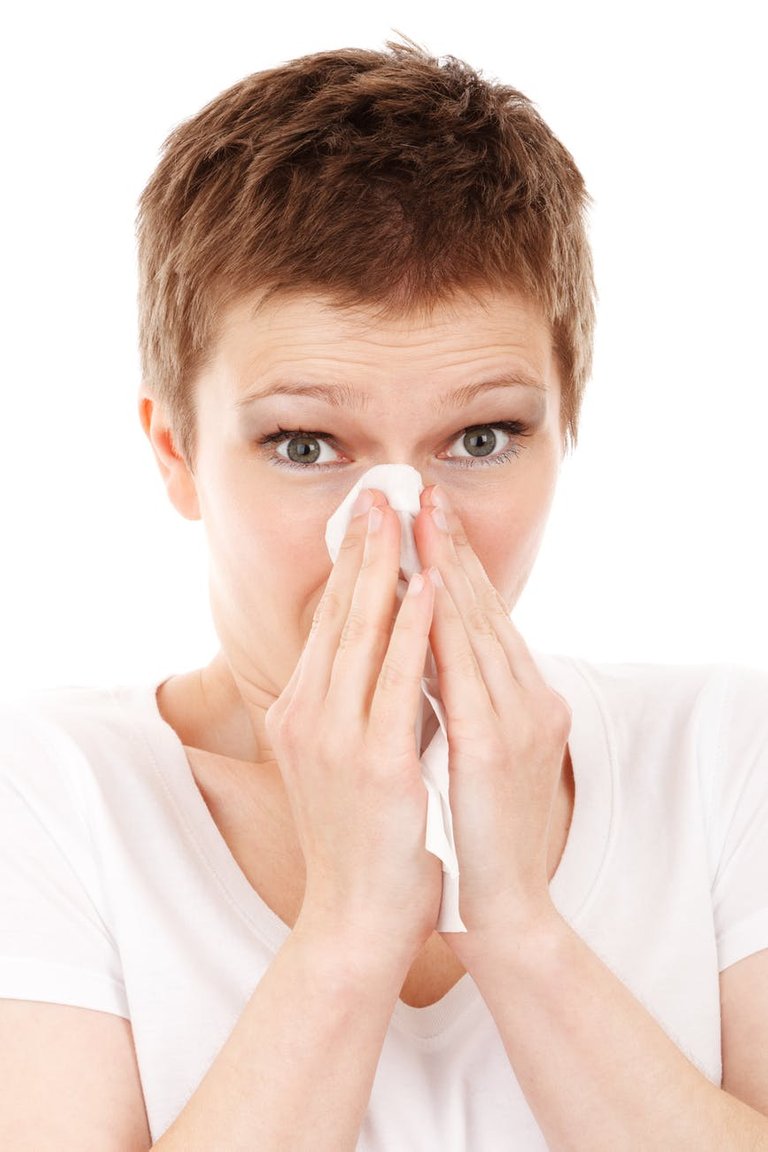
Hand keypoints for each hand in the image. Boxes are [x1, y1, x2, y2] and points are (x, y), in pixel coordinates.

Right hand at [264, 490, 442, 965]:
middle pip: (339, 614)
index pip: (329, 623)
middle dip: (362, 548)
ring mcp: (335, 736)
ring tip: (403, 516)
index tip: (367, 519)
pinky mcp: (373, 760)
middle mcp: (308, 715)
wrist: (356, 918)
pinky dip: (413, 626)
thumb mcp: (345, 761)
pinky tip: (428, 585)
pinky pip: (396, 678)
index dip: (350, 566)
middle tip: (379, 493)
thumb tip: (384, 652)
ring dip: (386, 567)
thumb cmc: (361, 841)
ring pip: (363, 632)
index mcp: (301, 712)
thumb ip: (355, 705)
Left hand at [412, 485, 571, 950]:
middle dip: (450, 549)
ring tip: (422, 518)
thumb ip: (450, 701)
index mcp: (518, 702)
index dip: (454, 566)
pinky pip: (466, 670)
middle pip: (482, 609)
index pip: (481, 620)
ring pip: (477, 626)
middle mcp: (527, 701)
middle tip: (421, 494)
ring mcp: (516, 721)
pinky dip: (447, 623)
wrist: (497, 910)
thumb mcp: (466, 755)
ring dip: (448, 567)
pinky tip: (430, 585)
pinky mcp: (495, 747)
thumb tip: (412, 653)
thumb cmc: (471, 835)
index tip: (425, 521)